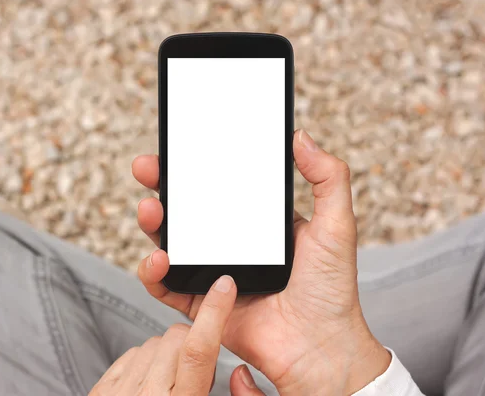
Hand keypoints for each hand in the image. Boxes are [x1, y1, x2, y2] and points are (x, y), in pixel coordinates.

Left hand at [90, 275, 263, 394]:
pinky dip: (144, 361)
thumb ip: (221, 392)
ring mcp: (120, 392)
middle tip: (193, 369)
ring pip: (152, 342)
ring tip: (168, 383)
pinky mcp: (101, 391)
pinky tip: (148, 384)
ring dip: (166, 352)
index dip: (214, 313)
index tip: (225, 285)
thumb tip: (234, 372)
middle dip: (190, 341)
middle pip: (176, 337)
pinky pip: (130, 353)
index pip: (199, 349)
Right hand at [132, 129, 390, 394]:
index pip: (219, 188)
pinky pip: (166, 287)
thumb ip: (328, 178)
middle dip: (162, 187)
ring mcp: (214, 275)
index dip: (196, 168)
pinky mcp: (202, 305)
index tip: (180, 148)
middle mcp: (232, 246)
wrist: (320, 347)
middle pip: (187, 211)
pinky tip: (159, 258)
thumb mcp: (336, 225)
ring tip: (151, 209)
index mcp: (257, 225)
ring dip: (153, 224)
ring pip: (171, 243)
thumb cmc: (331, 291)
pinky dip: (153, 273)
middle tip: (148, 168)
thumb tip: (302, 137)